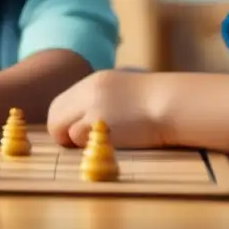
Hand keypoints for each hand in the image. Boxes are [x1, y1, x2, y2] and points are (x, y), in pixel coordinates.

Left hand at [47, 69, 168, 148]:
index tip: (74, 134)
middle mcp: (88, 91)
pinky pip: (78, 138)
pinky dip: (89, 146)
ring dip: (77, 142)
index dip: (64, 122)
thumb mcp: (125, 91)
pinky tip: (109, 144)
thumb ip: (104, 100)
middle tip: (77, 146)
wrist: (173, 103)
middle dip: (61, 134)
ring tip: (99, 145)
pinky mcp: (99, 122)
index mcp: (95, 82)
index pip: (60, 103)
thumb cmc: (158, 103)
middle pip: (55, 115)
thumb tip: (88, 121)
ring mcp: (92, 106)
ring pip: (64, 129)